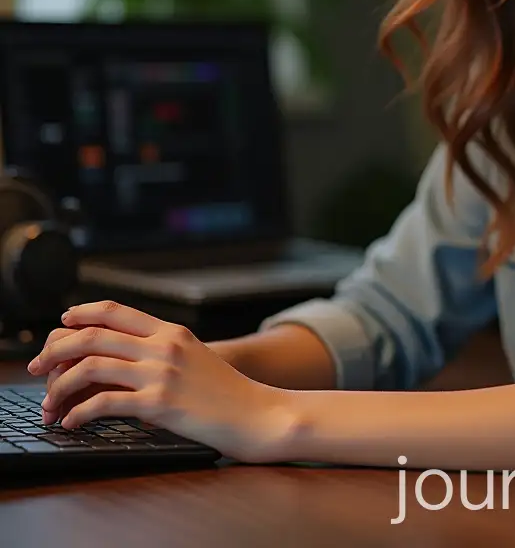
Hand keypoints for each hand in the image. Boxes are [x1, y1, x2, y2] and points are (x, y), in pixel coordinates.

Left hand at [26, 300, 294, 463]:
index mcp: (172, 331)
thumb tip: (118, 360)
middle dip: (56, 350)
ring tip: (50, 403)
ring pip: (92, 365)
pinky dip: (78, 413)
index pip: (116, 311)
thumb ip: (161, 353)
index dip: (81, 314)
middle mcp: (164, 346)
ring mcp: (162, 373)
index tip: (61, 325)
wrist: (258, 413)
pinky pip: (104, 403)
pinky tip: (72, 422)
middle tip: (38, 366)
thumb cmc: (226, 392)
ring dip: (61, 385)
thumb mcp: (195, 359)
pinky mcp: (160, 404)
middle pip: (95, 334)